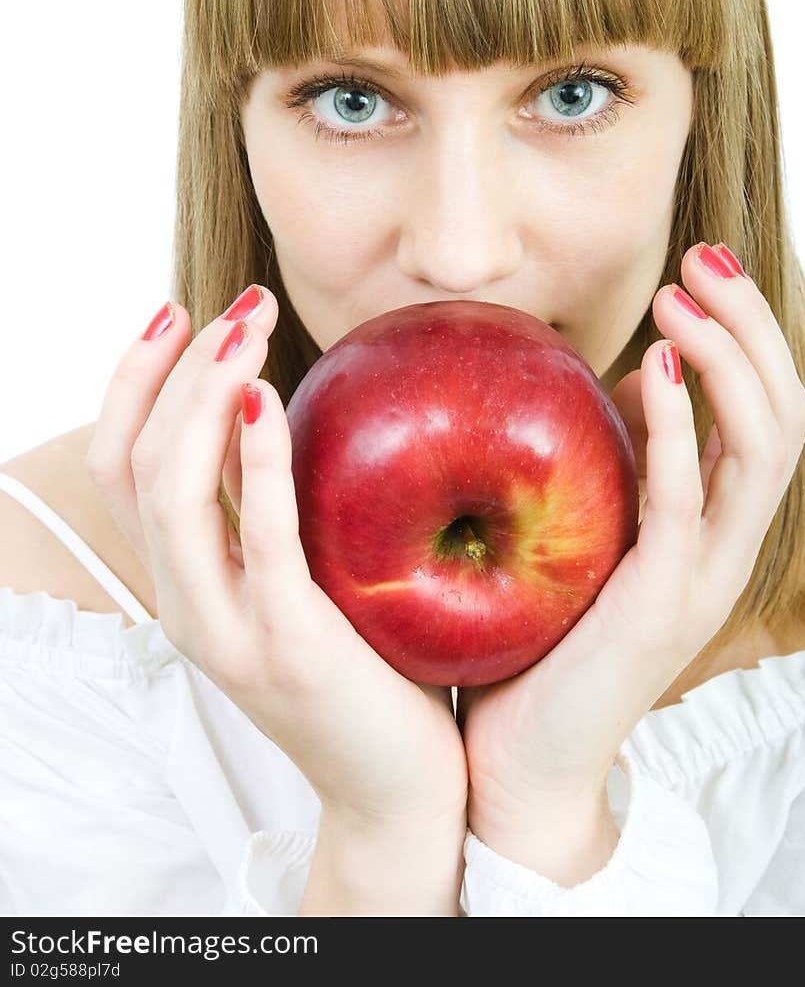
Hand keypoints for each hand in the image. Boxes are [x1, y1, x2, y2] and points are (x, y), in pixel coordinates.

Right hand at [86, 286, 467, 829]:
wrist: (398, 789)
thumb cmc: (366, 667)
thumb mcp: (300, 574)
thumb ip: (271, 502)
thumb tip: (274, 400)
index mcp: (184, 584)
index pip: (119, 465)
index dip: (133, 380)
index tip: (178, 308)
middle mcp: (184, 606)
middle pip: (134, 465)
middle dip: (171, 367)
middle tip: (238, 302)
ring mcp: (226, 630)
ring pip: (171, 492)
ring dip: (200, 394)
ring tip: (247, 326)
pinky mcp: (285, 644)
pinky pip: (257, 535)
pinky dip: (254, 457)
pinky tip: (265, 396)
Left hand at [456, 242, 804, 828]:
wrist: (523, 761)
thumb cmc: (543, 638)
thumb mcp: (587, 526)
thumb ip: (618, 459)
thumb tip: (619, 375)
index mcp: (710, 524)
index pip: (764, 409)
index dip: (745, 331)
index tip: (696, 266)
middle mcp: (725, 545)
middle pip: (783, 411)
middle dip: (751, 323)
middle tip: (701, 257)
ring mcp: (704, 574)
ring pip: (762, 445)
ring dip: (727, 357)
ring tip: (679, 295)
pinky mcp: (664, 600)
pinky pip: (690, 498)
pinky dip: (680, 424)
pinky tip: (654, 366)